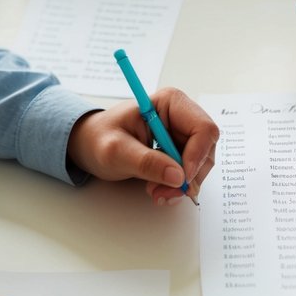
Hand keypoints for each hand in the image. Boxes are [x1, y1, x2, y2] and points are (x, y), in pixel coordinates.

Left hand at [66, 88, 218, 202]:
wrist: (90, 145)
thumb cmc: (99, 139)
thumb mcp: (116, 151)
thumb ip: (146, 162)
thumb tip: (177, 176)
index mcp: (170, 103)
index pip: (202, 128)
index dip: (197, 156)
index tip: (181, 179)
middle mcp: (181, 115)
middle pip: (205, 148)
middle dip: (189, 175)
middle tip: (164, 193)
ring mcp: (181, 133)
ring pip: (200, 163)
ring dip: (182, 184)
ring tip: (157, 193)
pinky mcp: (179, 149)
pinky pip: (190, 170)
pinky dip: (178, 185)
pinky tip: (160, 190)